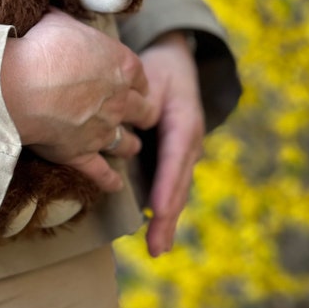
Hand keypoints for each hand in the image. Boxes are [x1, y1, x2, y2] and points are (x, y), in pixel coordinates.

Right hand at [0, 9, 155, 192]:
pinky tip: (115, 184)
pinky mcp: (81, 154)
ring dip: (130, 144)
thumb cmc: (38, 47)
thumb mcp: (60, 21)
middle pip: (144, 110)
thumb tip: (63, 15)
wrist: (16, 84)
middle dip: (142, 112)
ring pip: (127, 143)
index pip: (141, 76)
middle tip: (137, 114)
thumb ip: (72, 25)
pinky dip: (110, 180)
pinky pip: (101, 173)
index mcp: (121, 65)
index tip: (130, 84)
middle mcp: (120, 100)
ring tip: (129, 146)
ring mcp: (102, 130)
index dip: (136, 81)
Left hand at [139, 31, 204, 256]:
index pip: (174, 158)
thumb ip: (137, 100)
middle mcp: (189, 141)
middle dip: (167, 216)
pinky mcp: (177, 155)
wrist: (175, 59)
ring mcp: (186, 151)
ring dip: (167, 218)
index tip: (159, 211)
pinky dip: (164, 205)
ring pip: (177, 188)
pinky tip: (154, 226)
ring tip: (157, 248)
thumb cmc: (157, 68)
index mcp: (184, 122)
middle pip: (178, 183)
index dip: (166, 186)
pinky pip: (171, 183)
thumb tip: (119, 123)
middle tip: (156, 247)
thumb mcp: (149, 77)